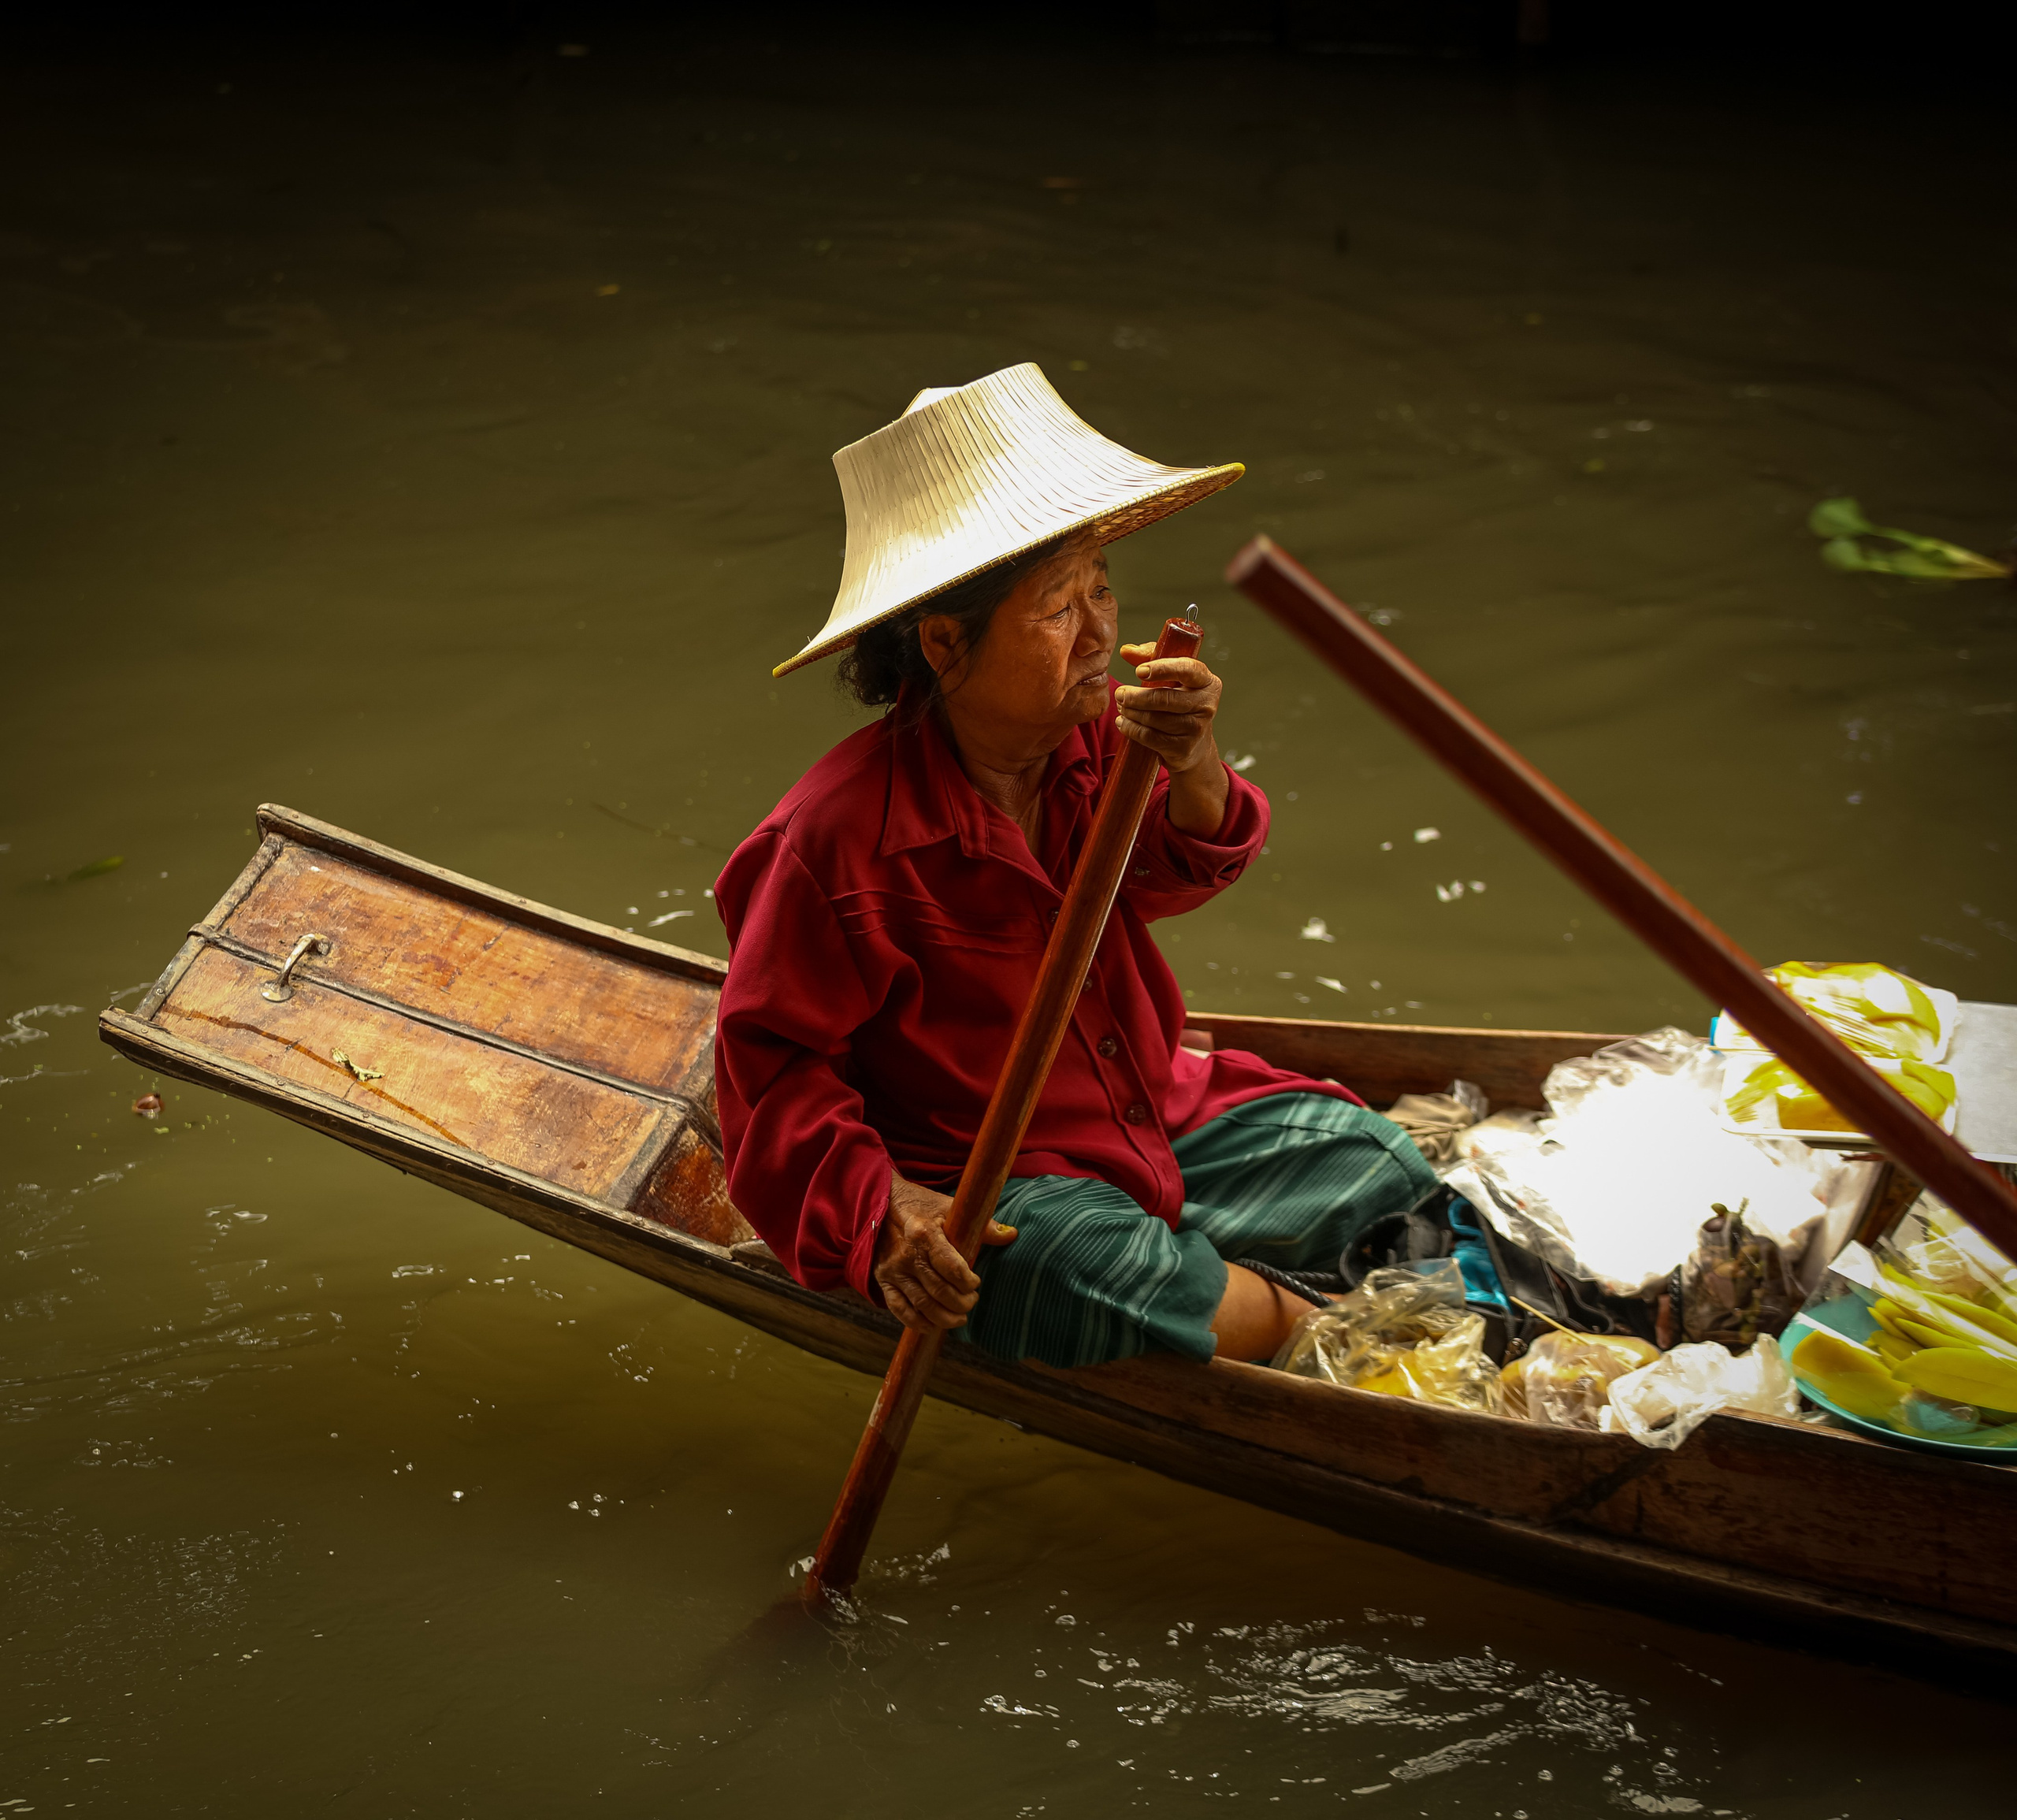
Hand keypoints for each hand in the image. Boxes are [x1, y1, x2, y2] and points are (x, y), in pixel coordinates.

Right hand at [872, 1171, 1016, 1332]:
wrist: (882, 1203)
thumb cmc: (922, 1206)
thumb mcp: (950, 1207)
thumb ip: (981, 1225)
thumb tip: (1011, 1235)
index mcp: (924, 1234)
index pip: (952, 1268)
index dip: (968, 1282)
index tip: (975, 1283)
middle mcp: (907, 1255)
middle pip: (939, 1291)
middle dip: (961, 1303)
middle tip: (971, 1302)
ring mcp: (893, 1270)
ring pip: (922, 1305)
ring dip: (944, 1318)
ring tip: (960, 1317)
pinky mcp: (882, 1279)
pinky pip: (898, 1309)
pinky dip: (916, 1322)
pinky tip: (932, 1326)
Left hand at [1115, 641, 1229, 836]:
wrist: (1194, 745)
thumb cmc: (1180, 702)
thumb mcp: (1173, 676)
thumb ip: (1151, 656)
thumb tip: (1126, 651)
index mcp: (1208, 682)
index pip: (1188, 669)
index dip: (1162, 669)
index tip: (1139, 671)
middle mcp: (1207, 705)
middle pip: (1165, 698)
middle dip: (1136, 696)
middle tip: (1119, 693)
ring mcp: (1196, 729)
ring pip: (1154, 718)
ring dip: (1131, 712)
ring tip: (1121, 707)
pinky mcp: (1183, 749)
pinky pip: (1150, 737)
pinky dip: (1132, 729)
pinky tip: (1123, 723)